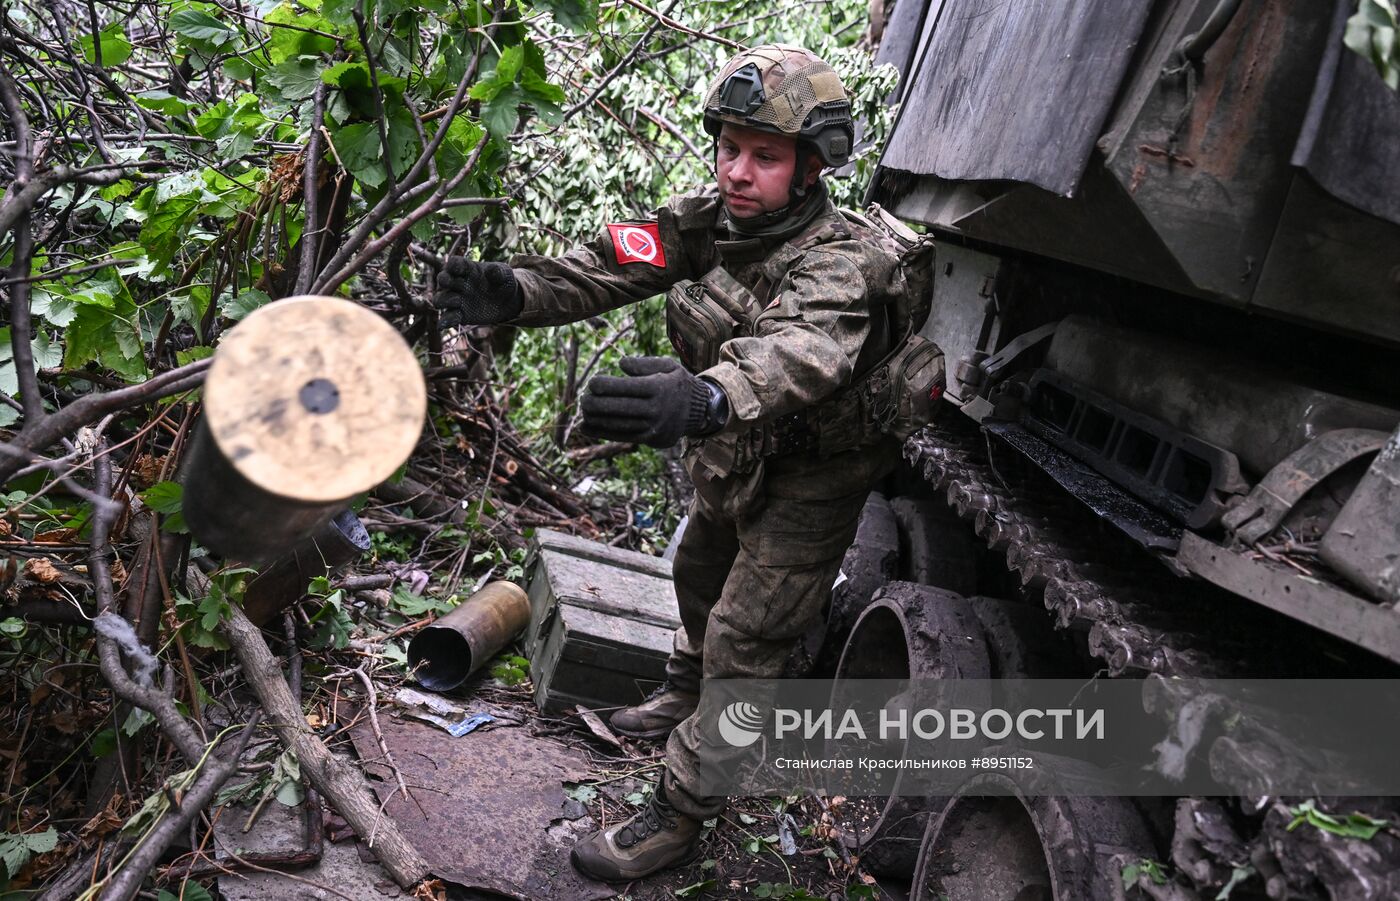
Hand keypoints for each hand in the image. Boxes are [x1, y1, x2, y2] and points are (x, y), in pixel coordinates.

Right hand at [432, 257, 521, 326]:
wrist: (507, 301)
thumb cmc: (503, 282)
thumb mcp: (505, 275)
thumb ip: (498, 272)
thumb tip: (492, 270)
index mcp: (467, 269)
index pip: (454, 263)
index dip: (453, 265)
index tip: (457, 268)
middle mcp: (457, 283)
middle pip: (442, 279)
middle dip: (444, 281)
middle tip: (453, 283)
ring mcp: (457, 299)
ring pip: (439, 299)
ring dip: (444, 300)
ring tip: (458, 302)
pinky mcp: (460, 315)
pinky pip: (446, 318)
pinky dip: (444, 321)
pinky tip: (444, 325)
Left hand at [580, 356, 727, 447]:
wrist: (700, 410)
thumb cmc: (678, 383)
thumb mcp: (668, 365)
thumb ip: (644, 364)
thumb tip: (621, 364)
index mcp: (658, 388)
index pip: (625, 388)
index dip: (603, 386)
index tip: (592, 383)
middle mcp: (656, 409)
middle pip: (618, 408)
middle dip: (595, 404)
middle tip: (583, 398)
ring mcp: (653, 426)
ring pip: (618, 425)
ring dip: (596, 419)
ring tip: (583, 412)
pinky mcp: (650, 439)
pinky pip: (622, 436)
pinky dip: (601, 432)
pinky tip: (586, 427)